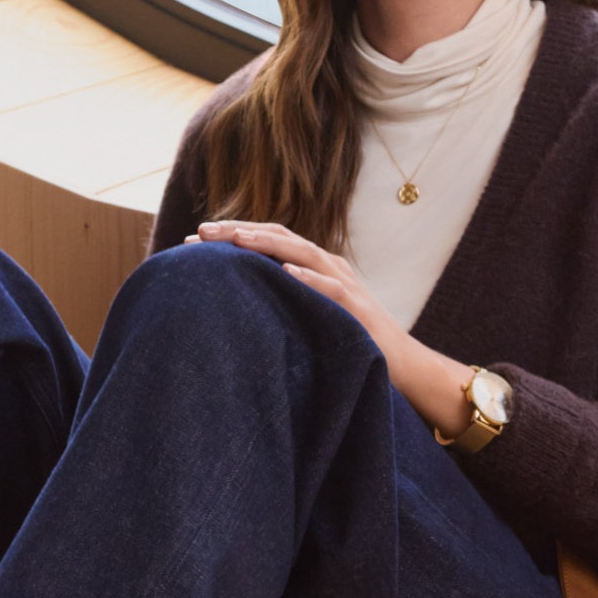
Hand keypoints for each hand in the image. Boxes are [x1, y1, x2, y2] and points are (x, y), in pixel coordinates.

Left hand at [188, 220, 479, 437]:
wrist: (403, 366)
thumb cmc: (350, 342)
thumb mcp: (309, 317)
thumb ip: (282, 302)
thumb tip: (235, 303)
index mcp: (314, 267)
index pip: (269, 241)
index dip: (233, 235)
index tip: (194, 237)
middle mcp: (329, 266)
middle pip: (279, 237)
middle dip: (240, 231)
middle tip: (200, 231)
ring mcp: (345, 285)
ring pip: (303, 253)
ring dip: (268, 244)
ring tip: (235, 240)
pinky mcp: (358, 309)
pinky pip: (332, 289)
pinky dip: (309, 279)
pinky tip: (285, 273)